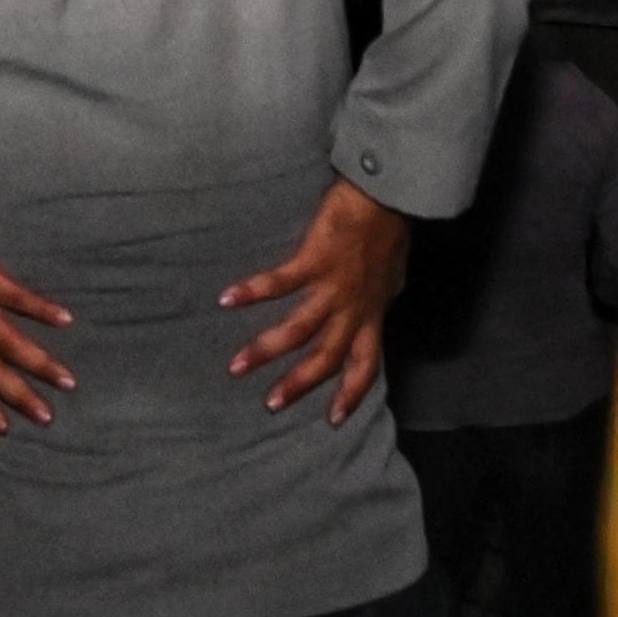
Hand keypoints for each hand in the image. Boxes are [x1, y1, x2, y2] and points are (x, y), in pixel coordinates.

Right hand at [219, 175, 409, 419]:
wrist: (389, 196)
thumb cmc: (389, 232)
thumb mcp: (392, 275)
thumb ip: (381, 294)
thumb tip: (386, 297)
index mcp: (371, 314)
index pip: (365, 365)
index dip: (350, 394)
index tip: (334, 420)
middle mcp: (352, 309)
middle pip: (325, 359)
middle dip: (296, 384)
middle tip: (270, 404)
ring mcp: (333, 287)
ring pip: (298, 331)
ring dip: (265, 350)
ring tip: (236, 366)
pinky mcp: (314, 261)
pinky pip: (279, 283)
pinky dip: (251, 291)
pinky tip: (226, 298)